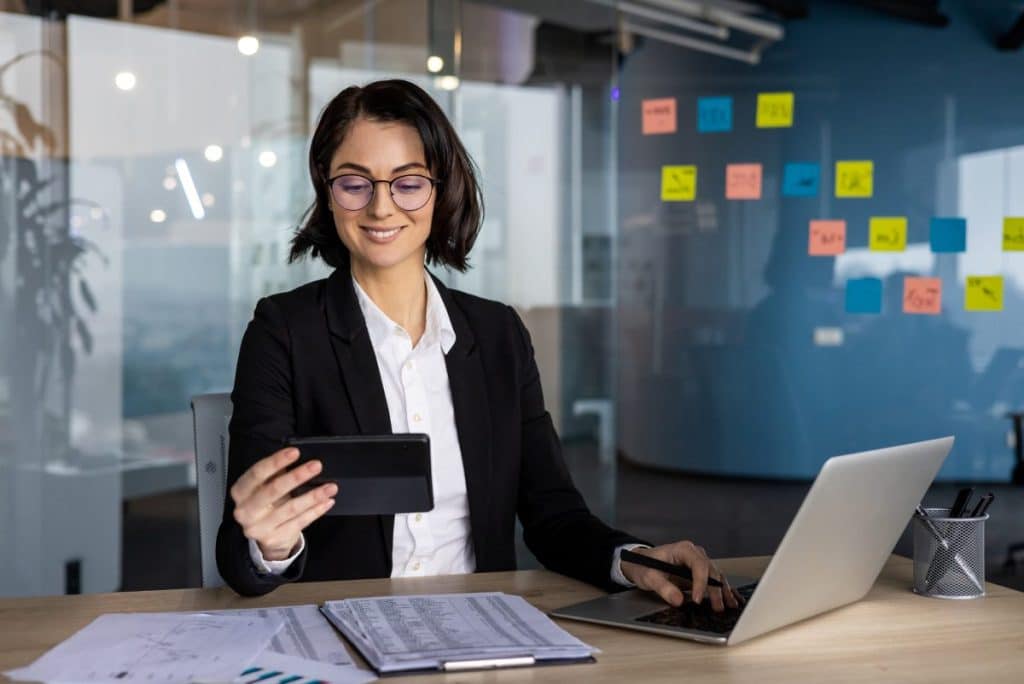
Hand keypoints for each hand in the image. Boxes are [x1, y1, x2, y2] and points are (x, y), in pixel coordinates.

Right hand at [230, 447, 336, 560]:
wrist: (266, 535)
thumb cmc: (267, 503)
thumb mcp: (264, 486)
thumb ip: (276, 473)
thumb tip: (298, 458)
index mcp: (241, 492)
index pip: (257, 473)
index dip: (276, 461)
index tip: (295, 452)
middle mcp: (246, 511)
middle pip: (273, 490)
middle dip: (297, 477)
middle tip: (316, 466)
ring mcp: (259, 527)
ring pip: (291, 509)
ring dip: (313, 496)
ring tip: (330, 487)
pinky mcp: (275, 538)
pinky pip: (300, 522)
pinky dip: (316, 511)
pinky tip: (326, 502)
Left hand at [620, 541, 741, 611]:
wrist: (640, 563)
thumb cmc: (644, 565)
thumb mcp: (649, 576)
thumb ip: (663, 587)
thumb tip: (678, 599)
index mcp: (683, 550)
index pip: (698, 565)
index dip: (701, 583)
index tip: (698, 599)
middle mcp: (694, 554)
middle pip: (710, 571)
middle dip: (715, 590)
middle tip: (717, 607)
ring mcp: (698, 562)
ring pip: (716, 576)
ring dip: (723, 591)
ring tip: (728, 606)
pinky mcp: (700, 572)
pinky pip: (714, 580)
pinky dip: (723, 590)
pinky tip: (731, 600)